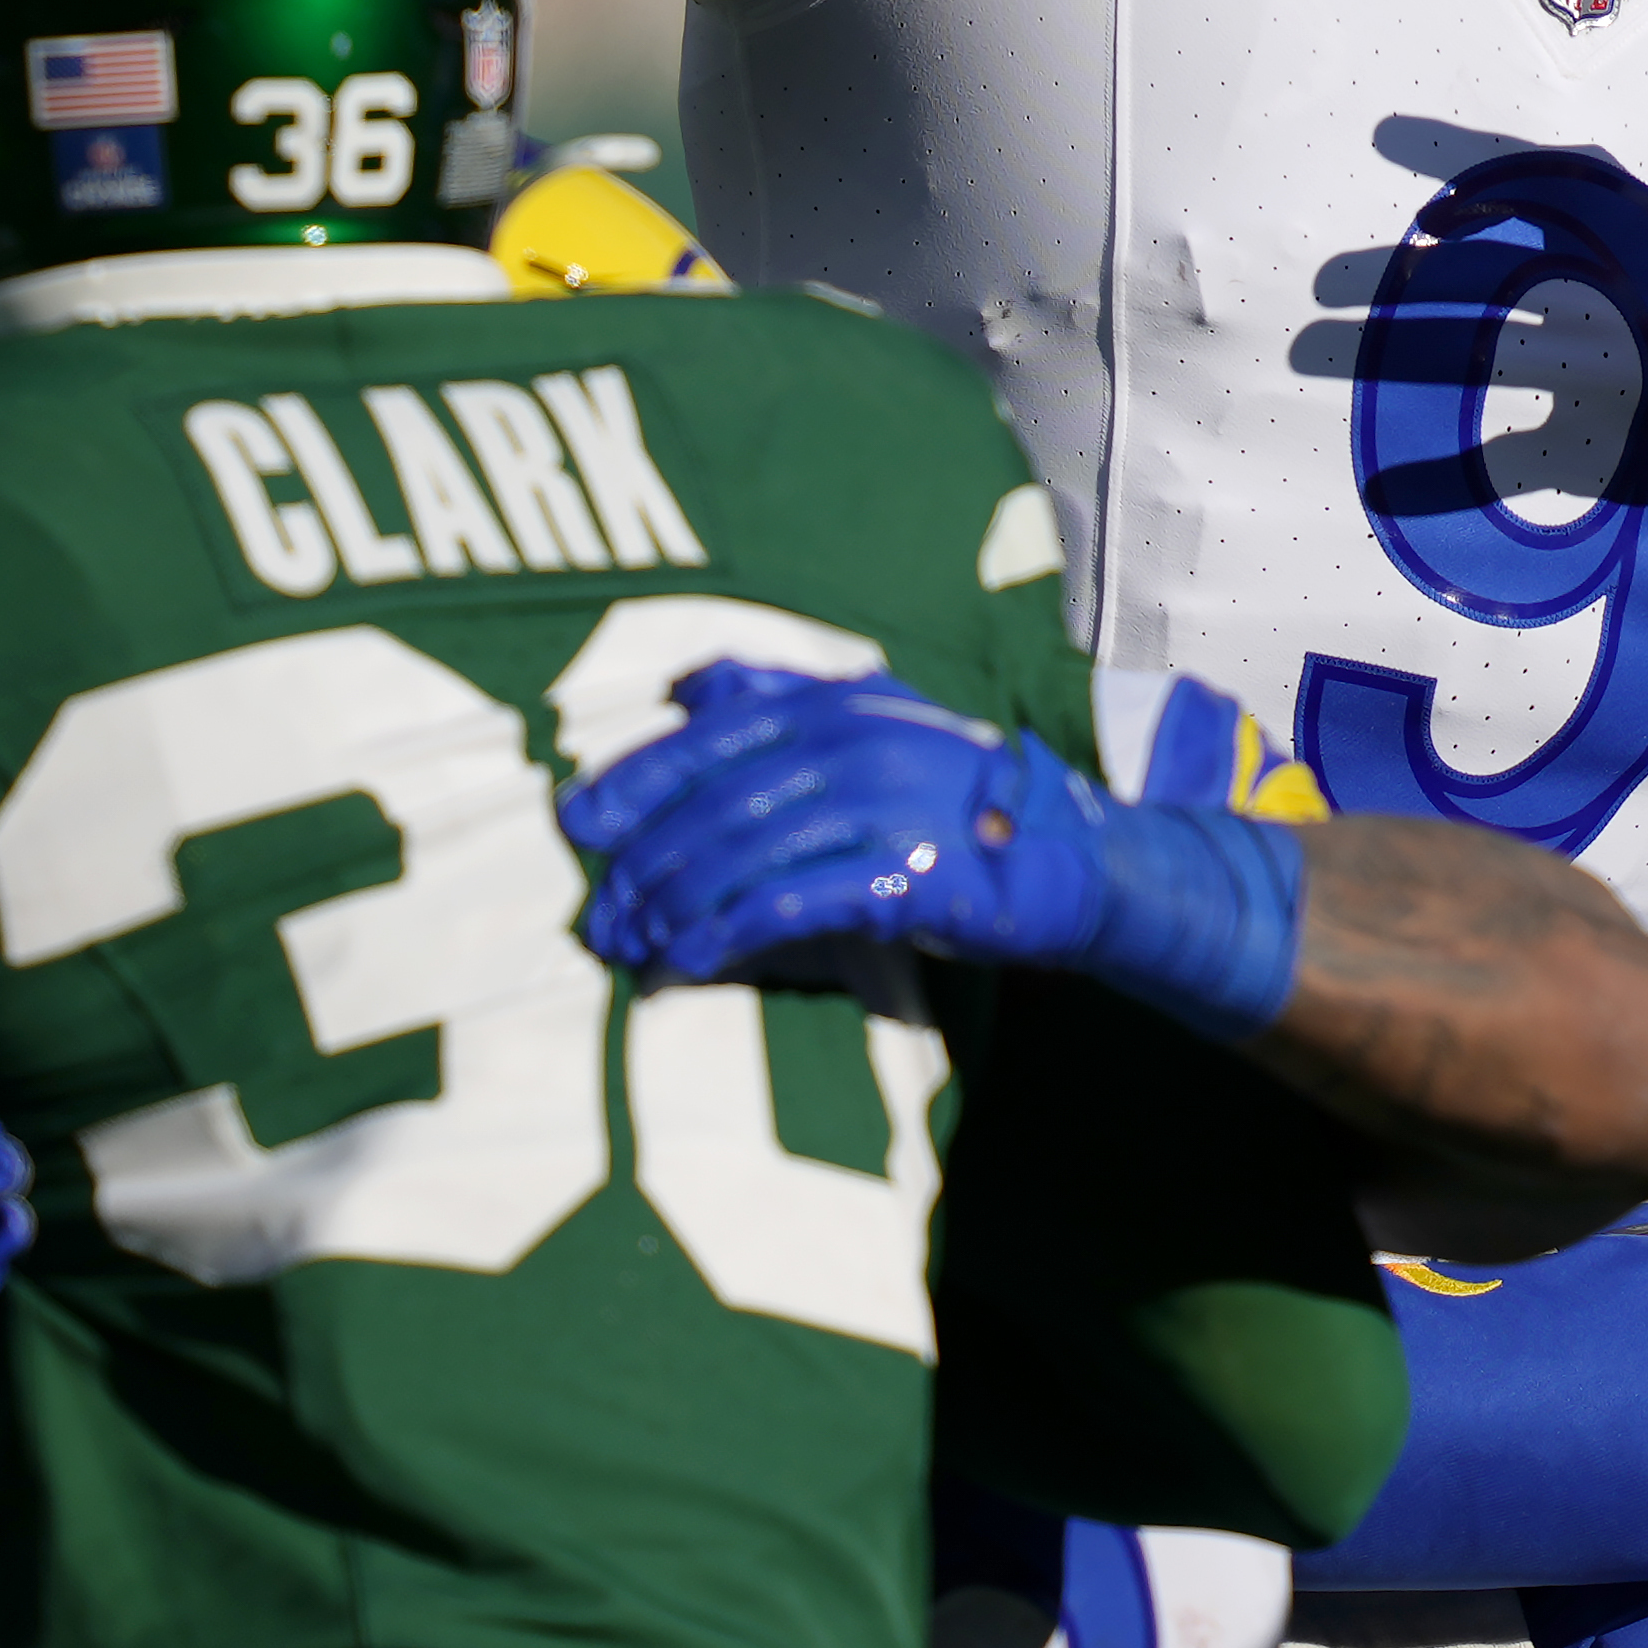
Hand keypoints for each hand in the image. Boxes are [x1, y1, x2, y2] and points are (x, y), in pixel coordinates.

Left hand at [562, 662, 1305, 1043]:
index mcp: (841, 703)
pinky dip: (723, 936)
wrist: (1069, 860)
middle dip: (642, 863)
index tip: (578, 823)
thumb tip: (686, 683)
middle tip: (595, 916)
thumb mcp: (873, 729)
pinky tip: (684, 964)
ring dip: (671, 907)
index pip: (713, 735)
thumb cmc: (959, 800)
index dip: (637, 778)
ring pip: (741, 855)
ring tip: (628, 948)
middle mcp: (855, 743)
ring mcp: (880, 806)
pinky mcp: (901, 875)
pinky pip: (787, 905)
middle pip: (714, 803)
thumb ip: (781, 701)